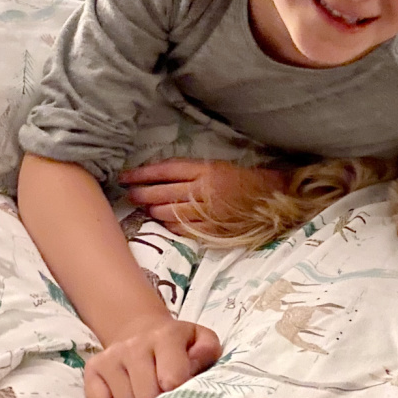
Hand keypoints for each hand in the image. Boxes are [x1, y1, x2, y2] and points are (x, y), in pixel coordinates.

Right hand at [85, 313, 221, 397]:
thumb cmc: (179, 344)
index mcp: (166, 336)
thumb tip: (194, 366)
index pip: (173, 379)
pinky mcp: (92, 369)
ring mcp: (110, 357)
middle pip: (147, 396)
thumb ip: (207, 352)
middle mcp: (134, 345)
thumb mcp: (201, 340)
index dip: (181, 395)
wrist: (141, 331)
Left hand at [119, 159, 286, 235]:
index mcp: (206, 170)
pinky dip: (170, 225)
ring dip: (154, 211)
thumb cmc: (242, 181)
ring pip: (169, 212)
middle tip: (130, 195)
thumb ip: (190, 172)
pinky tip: (165, 222)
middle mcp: (205, 189)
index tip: (125, 176)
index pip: (166, 170)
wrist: (272, 198)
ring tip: (147, 208)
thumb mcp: (217, 168)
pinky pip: (183, 228)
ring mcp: (209, 211)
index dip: (142, 174)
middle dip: (142, 194)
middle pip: (163, 192)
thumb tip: (158, 178)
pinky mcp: (213, 228)